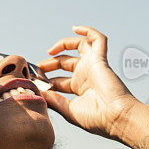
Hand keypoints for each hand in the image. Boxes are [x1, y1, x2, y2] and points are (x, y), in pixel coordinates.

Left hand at [37, 25, 139, 140]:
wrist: (116, 118)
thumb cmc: (96, 119)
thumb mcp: (68, 110)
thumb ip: (53, 100)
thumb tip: (37, 91)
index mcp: (79, 89)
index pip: (58, 80)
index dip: (44, 80)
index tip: (32, 82)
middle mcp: (86, 76)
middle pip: (64, 63)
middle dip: (48, 64)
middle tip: (36, 69)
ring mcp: (93, 66)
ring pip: (79, 46)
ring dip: (62, 44)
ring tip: (50, 51)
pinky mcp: (101, 60)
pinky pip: (98, 39)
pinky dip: (88, 31)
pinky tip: (75, 28)